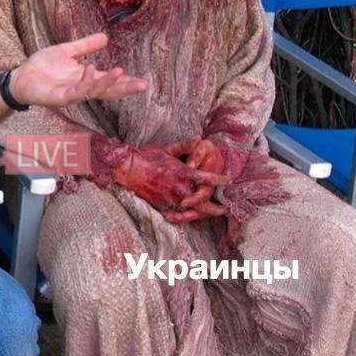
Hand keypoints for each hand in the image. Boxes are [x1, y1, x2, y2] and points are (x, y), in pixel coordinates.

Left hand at [11, 33, 146, 107]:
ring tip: (121, 72)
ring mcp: (71, 94)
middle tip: (143, 85)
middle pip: (107, 89)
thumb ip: (85, 46)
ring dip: (107, 83)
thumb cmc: (41, 66)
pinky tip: (91, 70)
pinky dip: (84, 82)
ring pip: (94, 91)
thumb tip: (105, 37)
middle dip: (125, 88)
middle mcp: (81, 88)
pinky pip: (75, 91)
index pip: (109, 80)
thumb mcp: (66, 51)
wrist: (20, 76)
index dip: (125, 81)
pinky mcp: (59, 98)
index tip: (142, 80)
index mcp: (85, 77)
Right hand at [114, 144, 228, 222]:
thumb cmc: (147, 157)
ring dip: (202, 214)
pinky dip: (184, 217)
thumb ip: (186, 146)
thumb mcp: (167, 149)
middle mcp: (178, 187)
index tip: (229, 180)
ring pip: (191, 211)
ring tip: (209, 215)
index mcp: (182, 172)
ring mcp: (169, 198)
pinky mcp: (160, 205)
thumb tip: (200, 137)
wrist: (127, 169)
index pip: (206, 178)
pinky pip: (176, 215)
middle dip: (214, 208)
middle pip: (202, 202)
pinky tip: (190, 217)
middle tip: (224, 209)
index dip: (220, 180)